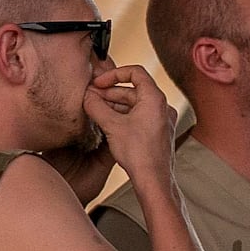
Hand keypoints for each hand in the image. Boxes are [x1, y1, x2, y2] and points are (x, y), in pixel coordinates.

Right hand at [84, 61, 175, 179]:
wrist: (154, 178)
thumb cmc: (139, 153)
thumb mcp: (111, 125)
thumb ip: (96, 106)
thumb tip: (86, 96)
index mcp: (155, 99)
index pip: (135, 72)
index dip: (113, 74)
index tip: (98, 83)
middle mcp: (162, 106)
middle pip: (133, 89)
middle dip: (109, 91)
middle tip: (90, 97)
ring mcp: (162, 119)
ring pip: (134, 103)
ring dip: (114, 104)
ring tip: (94, 108)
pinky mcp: (158, 130)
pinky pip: (139, 115)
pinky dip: (122, 114)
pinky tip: (106, 120)